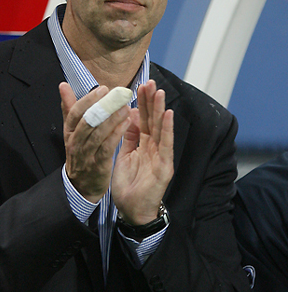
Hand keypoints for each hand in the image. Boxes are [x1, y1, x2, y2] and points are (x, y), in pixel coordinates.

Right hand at [59, 82, 130, 202]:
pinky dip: (117, 133)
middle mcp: (75, 143)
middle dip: (103, 106)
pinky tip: (127, 123)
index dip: (88, 100)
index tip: (103, 89)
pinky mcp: (98, 165)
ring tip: (126, 106)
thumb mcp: (72, 131)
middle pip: (87, 121)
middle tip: (118, 94)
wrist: (81, 185)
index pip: (75, 113)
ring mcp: (86, 155)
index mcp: (69, 132)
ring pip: (98, 133)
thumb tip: (63, 86)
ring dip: (113, 118)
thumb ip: (69, 108)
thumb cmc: (80, 153)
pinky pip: (107, 147)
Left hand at [111, 80, 173, 224]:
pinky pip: (166, 145)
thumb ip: (127, 138)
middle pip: (152, 120)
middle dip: (150, 101)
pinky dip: (167, 129)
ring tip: (159, 92)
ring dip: (160, 109)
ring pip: (160, 128)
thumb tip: (126, 117)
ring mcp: (160, 156)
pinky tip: (167, 114)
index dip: (141, 103)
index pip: (143, 119)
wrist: (132, 210)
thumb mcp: (124, 156)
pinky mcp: (164, 166)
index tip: (139, 85)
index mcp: (143, 144)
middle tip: (149, 81)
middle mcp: (154, 147)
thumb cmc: (129, 185)